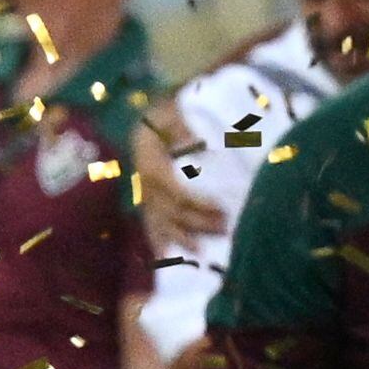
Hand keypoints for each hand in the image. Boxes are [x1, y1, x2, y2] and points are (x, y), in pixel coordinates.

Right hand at [131, 112, 228, 248]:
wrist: (150, 116)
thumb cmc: (168, 112)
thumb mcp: (176, 114)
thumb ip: (183, 129)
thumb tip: (194, 142)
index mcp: (151, 163)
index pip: (177, 192)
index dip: (199, 203)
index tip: (222, 208)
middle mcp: (145, 183)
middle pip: (172, 212)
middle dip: (198, 223)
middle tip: (225, 229)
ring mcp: (144, 193)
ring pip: (162, 222)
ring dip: (182, 237)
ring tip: (201, 253)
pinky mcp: (146, 199)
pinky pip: (150, 223)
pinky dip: (158, 239)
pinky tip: (164, 256)